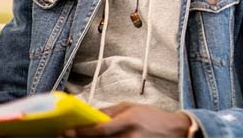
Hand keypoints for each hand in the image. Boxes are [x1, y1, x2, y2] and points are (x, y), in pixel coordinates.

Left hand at [62, 102, 191, 137]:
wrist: (176, 132)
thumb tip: (88, 112)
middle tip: (66, 137)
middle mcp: (128, 137)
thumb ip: (109, 111)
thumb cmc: (153, 117)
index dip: (79, 133)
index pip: (98, 130)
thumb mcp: (132, 107)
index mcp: (128, 121)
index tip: (66, 133)